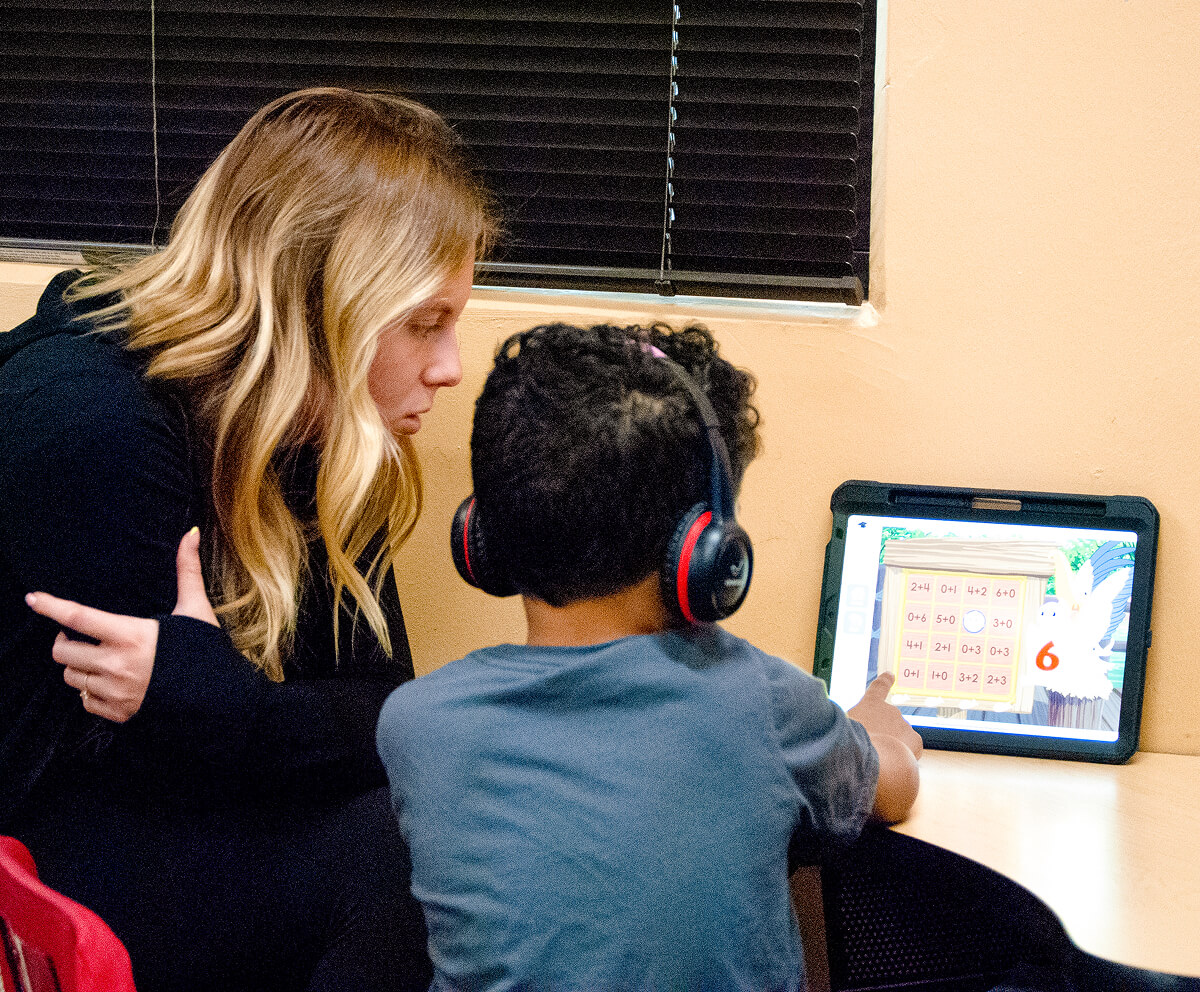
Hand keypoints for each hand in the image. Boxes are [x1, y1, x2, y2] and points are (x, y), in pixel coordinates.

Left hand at [25, 528, 218, 722]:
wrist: (219, 695)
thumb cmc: (203, 649)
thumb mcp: (194, 608)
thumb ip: (187, 570)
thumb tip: (191, 532)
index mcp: (131, 635)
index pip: (79, 617)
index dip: (51, 606)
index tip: (33, 599)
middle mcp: (117, 664)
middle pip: (63, 652)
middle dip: (65, 643)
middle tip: (79, 637)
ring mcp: (116, 691)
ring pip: (71, 677)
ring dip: (79, 667)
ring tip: (99, 661)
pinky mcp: (118, 712)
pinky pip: (85, 702)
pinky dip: (92, 692)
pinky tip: (111, 683)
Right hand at [847, 672, 923, 758]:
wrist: (875, 760)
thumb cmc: (853, 743)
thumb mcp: (843, 727)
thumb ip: (852, 724)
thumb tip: (858, 731)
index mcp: (871, 704)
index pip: (879, 688)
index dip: (885, 681)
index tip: (890, 675)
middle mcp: (891, 710)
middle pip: (886, 723)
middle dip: (882, 735)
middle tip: (870, 749)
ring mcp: (905, 724)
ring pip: (898, 737)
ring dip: (891, 746)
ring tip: (880, 759)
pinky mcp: (915, 739)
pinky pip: (910, 748)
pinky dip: (904, 754)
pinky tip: (894, 761)